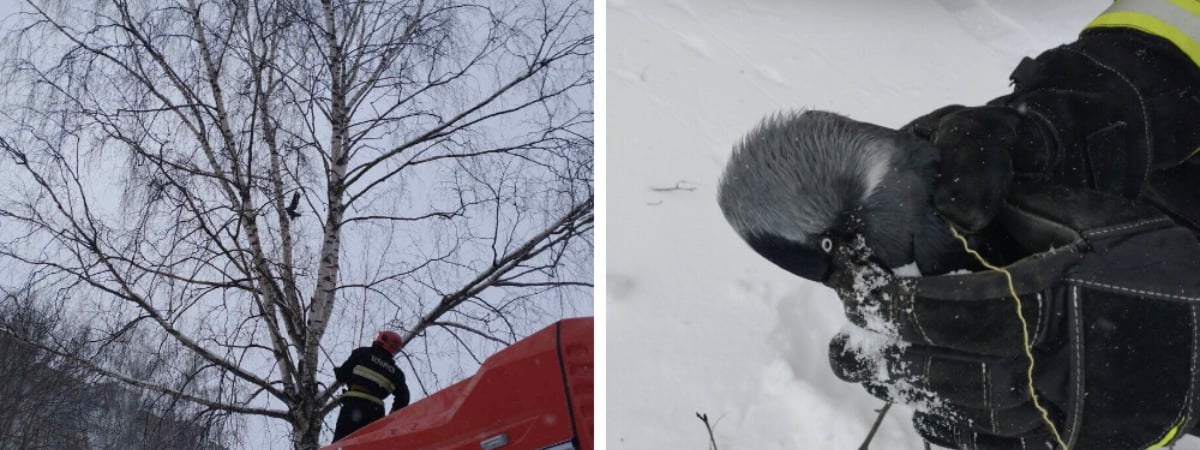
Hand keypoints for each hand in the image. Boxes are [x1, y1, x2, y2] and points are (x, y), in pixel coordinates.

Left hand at [825, 185, 1199, 448]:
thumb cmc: (1145, 264)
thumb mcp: (1086, 219)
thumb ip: (1015, 211)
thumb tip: (946, 205)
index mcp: (1044, 298)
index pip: (940, 306)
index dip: (889, 299)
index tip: (856, 285)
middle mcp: (1045, 360)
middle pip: (937, 360)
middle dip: (886, 341)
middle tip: (853, 325)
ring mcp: (1055, 409)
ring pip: (954, 404)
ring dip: (908, 381)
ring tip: (874, 361)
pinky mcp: (1063, 439)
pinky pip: (984, 443)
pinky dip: (946, 426)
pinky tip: (923, 402)